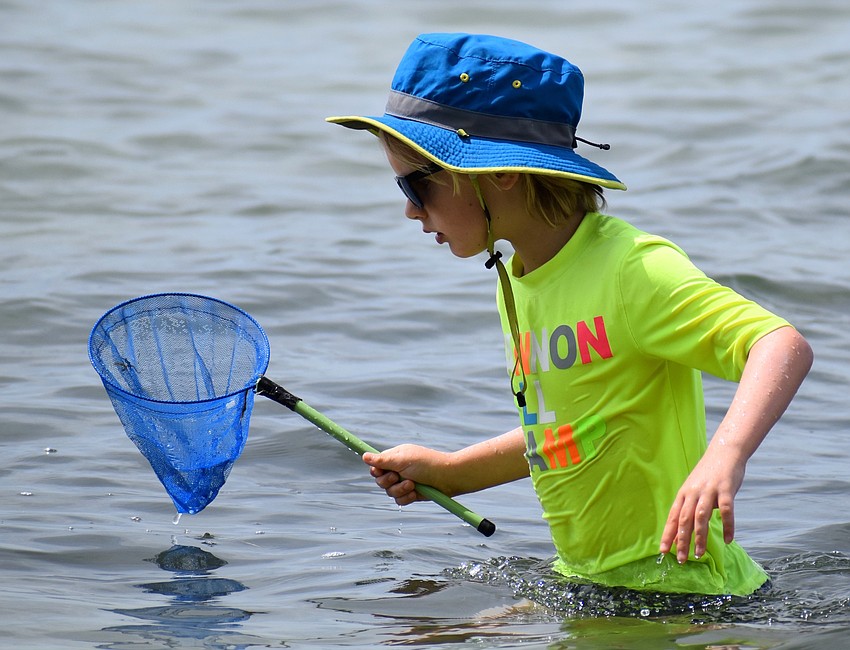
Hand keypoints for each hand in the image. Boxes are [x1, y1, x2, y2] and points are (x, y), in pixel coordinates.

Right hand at [362, 444, 450, 505]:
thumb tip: (364, 456)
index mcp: (395, 458)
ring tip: (412, 484)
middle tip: (398, 476)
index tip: (379, 471)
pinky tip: (416, 493)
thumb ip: (382, 460)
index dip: (376, 470)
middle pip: (380, 481)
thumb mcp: (402, 460)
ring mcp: (404, 482)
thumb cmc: (426, 464)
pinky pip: (399, 501)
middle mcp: (398, 470)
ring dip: (399, 490)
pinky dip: (406, 498)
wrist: (448, 478)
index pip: (376, 465)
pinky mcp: (411, 494)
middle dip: (388, 481)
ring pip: (389, 492)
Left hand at [659, 448, 744, 562]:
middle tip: (681, 559)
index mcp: (683, 494)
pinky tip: (728, 540)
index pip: (672, 517)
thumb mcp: (694, 490)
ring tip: (700, 554)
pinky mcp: (725, 490)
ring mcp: (709, 491)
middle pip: (684, 520)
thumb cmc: (709, 475)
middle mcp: (693, 493)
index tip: (663, 550)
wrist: (724, 453)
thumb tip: (684, 531)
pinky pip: (726, 511)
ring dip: (700, 537)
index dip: (668, 534)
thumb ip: (689, 508)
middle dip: (681, 540)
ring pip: (701, 517)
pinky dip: (727, 526)